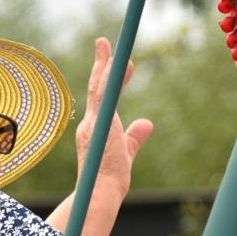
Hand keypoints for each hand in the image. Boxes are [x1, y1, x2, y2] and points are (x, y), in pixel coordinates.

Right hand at [78, 37, 152, 197]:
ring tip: (106, 45)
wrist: (101, 192)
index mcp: (94, 130)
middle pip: (95, 87)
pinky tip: (115, 63)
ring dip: (104, 65)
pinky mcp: (99, 124)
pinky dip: (108, 78)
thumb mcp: (127, 151)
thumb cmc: (110, 179)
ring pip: (98, 87)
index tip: (113, 62)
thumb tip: (147, 122)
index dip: (106, 78)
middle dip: (100, 63)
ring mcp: (92, 123)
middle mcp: (89, 123)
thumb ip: (135, 136)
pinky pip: (103, 95)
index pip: (100, 98)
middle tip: (103, 43)